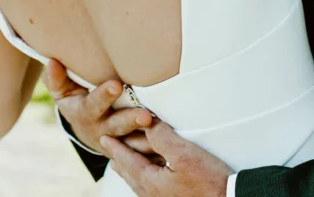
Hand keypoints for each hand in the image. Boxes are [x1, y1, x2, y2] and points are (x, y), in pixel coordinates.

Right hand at [42, 58, 154, 156]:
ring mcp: (118, 141)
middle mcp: (101, 129)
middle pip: (117, 127)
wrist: (86, 128)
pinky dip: (157, 147)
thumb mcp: (62, 91)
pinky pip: (146, 150)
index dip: (104, 96)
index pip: (93, 105)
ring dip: (147, 138)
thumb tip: (52, 62)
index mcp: (84, 113)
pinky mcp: (132, 148)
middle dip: (130, 121)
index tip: (116, 85)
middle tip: (145, 115)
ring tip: (162, 128)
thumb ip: (56, 79)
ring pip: (133, 143)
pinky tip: (171, 140)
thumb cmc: (76, 99)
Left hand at [103, 121, 232, 196]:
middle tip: (109, 148)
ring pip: (138, 183)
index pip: (127, 160)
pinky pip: (149, 189)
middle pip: (129, 173)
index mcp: (151, 182)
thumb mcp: (185, 154)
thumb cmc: (209, 180)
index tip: (104, 138)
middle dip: (118, 159)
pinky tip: (148, 178)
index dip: (115, 147)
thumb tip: (149, 123)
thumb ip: (163, 137)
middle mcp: (152, 195)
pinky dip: (142, 177)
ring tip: (122, 162)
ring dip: (130, 168)